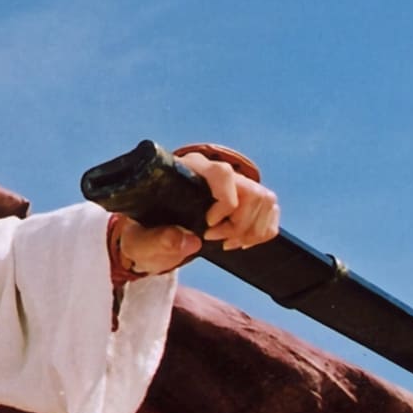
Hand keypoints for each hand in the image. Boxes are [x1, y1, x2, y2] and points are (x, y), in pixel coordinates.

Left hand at [115, 151, 279, 275]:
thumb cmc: (143, 233)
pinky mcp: (246, 201)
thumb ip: (159, 240)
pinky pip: (271, 212)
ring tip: (226, 242)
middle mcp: (215, 172)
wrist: (151, 235)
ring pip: (266, 200)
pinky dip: (260, 232)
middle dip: (238, 223)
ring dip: (250, 229)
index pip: (221, 172)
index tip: (210, 223)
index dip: (224, 200)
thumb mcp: (142, 239)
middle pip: (251, 190)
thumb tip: (188, 240)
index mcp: (187, 171)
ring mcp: (235, 185)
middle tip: (214, 239)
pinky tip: (239, 241)